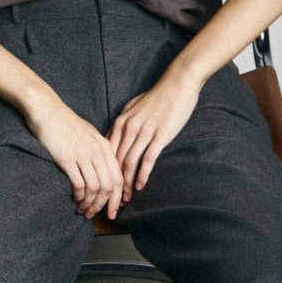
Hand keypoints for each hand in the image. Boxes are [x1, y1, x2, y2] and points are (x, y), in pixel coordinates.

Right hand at [24, 98, 123, 220]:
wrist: (47, 110)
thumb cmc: (66, 123)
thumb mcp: (89, 134)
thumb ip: (99, 151)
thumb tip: (104, 172)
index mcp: (104, 146)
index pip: (118, 177)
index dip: (117, 197)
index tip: (113, 210)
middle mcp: (97, 151)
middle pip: (108, 186)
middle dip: (104, 205)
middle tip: (96, 215)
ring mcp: (82, 155)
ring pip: (95, 188)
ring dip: (90, 204)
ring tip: (83, 211)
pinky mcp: (66, 158)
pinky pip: (79, 184)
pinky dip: (79, 197)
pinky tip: (75, 200)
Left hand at [106, 66, 202, 203]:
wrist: (177, 84)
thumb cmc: (157, 96)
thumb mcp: (134, 107)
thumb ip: (125, 123)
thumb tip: (117, 137)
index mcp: (121, 122)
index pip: (107, 151)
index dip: (105, 171)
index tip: (104, 184)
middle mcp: (129, 128)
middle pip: (116, 161)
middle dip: (113, 182)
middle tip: (111, 198)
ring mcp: (143, 132)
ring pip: (129, 163)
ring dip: (127, 183)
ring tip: (125, 198)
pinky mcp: (159, 136)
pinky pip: (147, 159)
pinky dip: (142, 175)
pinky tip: (141, 186)